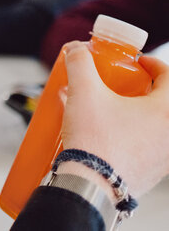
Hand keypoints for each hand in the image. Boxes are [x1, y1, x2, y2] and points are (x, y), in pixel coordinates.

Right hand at [60, 41, 168, 195]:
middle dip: (139, 89)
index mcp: (166, 112)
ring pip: (154, 125)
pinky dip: (130, 136)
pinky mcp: (152, 173)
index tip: (136, 62)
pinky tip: (105, 135)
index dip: (153, 64)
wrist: (90, 186)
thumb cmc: (95, 141)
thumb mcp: (84, 92)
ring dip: (133, 113)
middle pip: (161, 102)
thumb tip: (77, 50)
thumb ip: (79, 63)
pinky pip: (146, 147)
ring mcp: (164, 157)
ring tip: (105, 110)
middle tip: (118, 85)